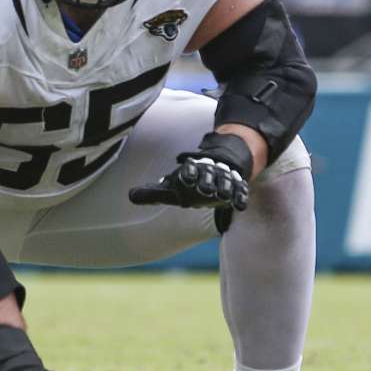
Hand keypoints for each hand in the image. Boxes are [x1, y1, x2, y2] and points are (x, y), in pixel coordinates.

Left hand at [129, 132, 253, 210]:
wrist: (221, 164)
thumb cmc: (191, 180)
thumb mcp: (172, 187)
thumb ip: (152, 194)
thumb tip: (130, 196)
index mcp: (191, 172)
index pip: (189, 171)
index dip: (188, 174)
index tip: (185, 178)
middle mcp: (208, 175)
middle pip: (208, 177)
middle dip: (206, 182)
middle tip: (205, 190)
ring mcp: (224, 180)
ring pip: (225, 182)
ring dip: (224, 188)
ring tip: (222, 195)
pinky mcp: (237, 187)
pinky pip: (240, 191)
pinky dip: (240, 197)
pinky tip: (239, 206)